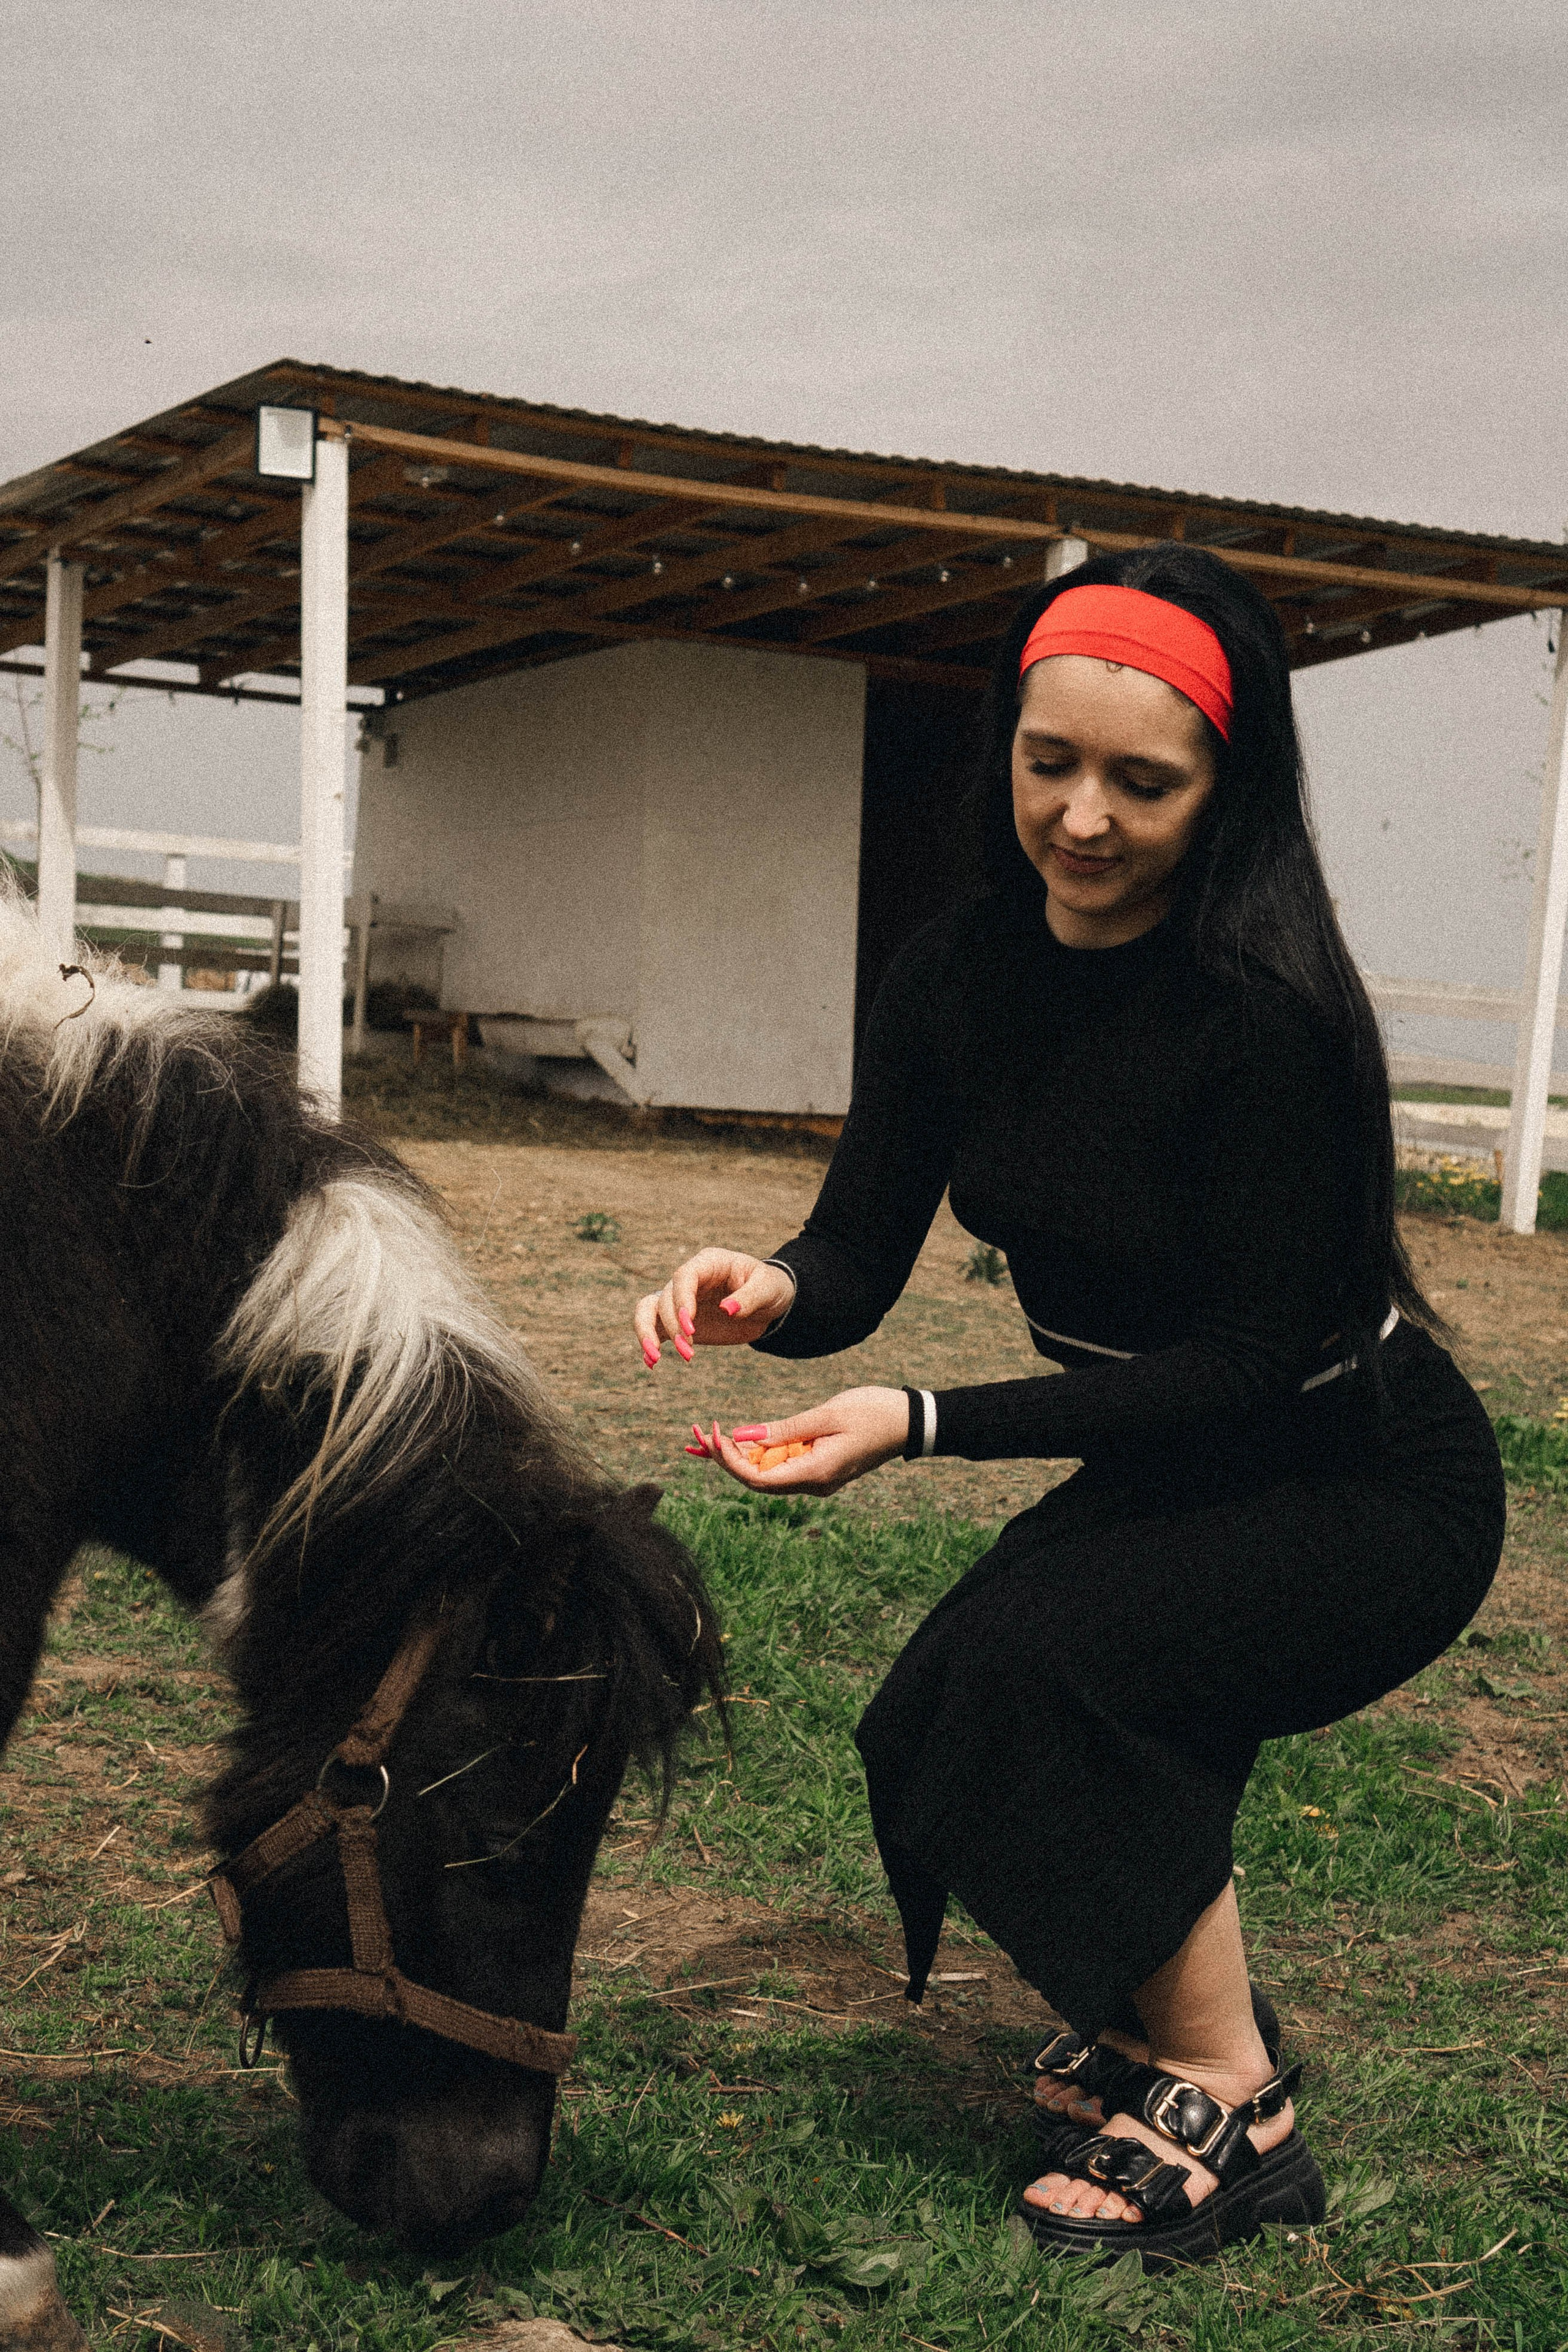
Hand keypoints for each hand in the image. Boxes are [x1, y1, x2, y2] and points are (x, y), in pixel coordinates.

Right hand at [633, 1247, 795, 1366]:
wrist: (768, 1304)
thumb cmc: (770, 1288)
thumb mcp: (768, 1289)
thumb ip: (749, 1298)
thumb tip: (727, 1310)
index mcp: (710, 1263)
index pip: (684, 1276)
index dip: (681, 1300)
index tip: (689, 1327)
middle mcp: (690, 1279)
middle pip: (665, 1297)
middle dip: (673, 1326)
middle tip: (689, 1352)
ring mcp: (681, 1299)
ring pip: (648, 1308)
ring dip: (648, 1332)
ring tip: (655, 1358)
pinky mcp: (679, 1321)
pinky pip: (654, 1327)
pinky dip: (649, 1343)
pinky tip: (650, 1363)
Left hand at [684, 1387, 909, 1495]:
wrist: (910, 1422)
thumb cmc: (872, 1413)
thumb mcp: (824, 1415)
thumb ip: (782, 1429)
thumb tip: (741, 1437)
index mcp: (814, 1474)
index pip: (755, 1478)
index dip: (726, 1459)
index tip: (711, 1430)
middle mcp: (813, 1485)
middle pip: (756, 1480)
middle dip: (723, 1458)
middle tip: (696, 1433)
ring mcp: (817, 1479)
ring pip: (767, 1474)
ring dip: (739, 1456)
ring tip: (709, 1432)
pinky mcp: (820, 1468)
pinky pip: (782, 1467)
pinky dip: (760, 1453)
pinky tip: (741, 1438)